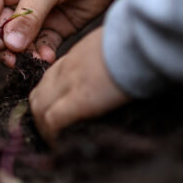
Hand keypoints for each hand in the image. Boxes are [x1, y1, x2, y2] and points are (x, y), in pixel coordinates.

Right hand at [0, 0, 112, 66]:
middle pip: (0, 30)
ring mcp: (36, 15)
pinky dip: (42, 55)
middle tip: (14, 59)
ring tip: (33, 62)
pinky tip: (46, 58)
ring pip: (20, 42)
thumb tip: (10, 45)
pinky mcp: (56, 27)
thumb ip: (27, 15)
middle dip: (5, 47)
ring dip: (24, 55)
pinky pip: (42, 46)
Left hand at [29, 27, 129, 143]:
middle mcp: (67, 68)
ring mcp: (70, 82)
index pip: (50, 79)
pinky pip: (54, 120)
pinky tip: (62, 145)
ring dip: (44, 128)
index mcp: (77, 55)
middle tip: (54, 135)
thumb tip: (119, 74)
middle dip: (40, 118)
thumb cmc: (139, 41)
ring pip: (39, 108)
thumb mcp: (116, 47)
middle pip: (37, 96)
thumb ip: (108, 61)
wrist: (144, 37)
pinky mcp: (80, 99)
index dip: (49, 99)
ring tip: (57, 143)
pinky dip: (53, 135)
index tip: (57, 113)